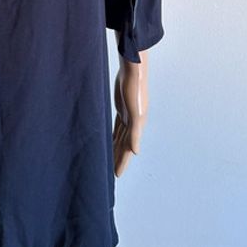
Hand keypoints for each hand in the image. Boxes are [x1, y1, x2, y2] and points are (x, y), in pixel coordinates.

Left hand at [112, 50, 149, 176]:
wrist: (132, 71)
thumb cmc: (134, 90)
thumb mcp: (136, 114)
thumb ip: (135, 133)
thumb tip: (136, 152)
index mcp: (137, 126)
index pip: (128, 149)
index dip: (123, 162)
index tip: (117, 175)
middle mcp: (133, 123)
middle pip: (124, 146)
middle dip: (119, 158)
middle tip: (111, 173)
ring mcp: (127, 116)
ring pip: (120, 137)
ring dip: (116, 148)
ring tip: (109, 160)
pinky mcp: (121, 109)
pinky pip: (117, 127)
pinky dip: (113, 135)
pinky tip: (109, 140)